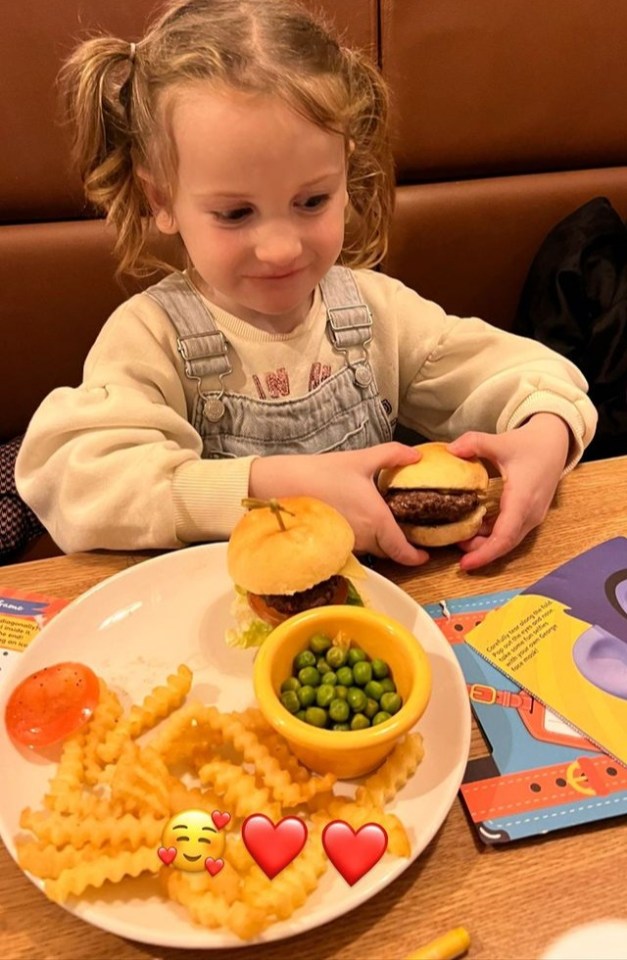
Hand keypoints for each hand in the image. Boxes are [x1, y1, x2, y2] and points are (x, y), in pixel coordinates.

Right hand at [249, 442, 429, 565]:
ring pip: (370, 550)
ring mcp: (345, 545)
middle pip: (388, 551)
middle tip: (404, 531)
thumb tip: (417, 456)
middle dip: (398, 545)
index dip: (416, 557)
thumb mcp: (360, 459)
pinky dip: (359, 540)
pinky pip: (352, 548)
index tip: (423, 554)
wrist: (281, 486)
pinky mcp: (330, 545)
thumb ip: (392, 455)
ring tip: (379, 522)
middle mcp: (363, 539)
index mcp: (376, 520)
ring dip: (378, 541)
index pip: (402, 550)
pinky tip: (355, 523)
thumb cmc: (321, 472)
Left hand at [446, 413, 570, 569]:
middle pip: (504, 543)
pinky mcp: (530, 514)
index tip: (465, 565)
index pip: (505, 536)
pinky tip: (474, 528)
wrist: (554, 444)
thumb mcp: (501, 441)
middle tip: (454, 552)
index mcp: (522, 499)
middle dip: (480, 552)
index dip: (485, 553)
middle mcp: (530, 513)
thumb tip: (450, 449)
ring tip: (459, 541)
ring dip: (485, 544)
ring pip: (508, 539)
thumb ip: (474, 443)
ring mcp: (532, 516)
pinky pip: (511, 531)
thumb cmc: (529, 444)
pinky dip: (492, 534)